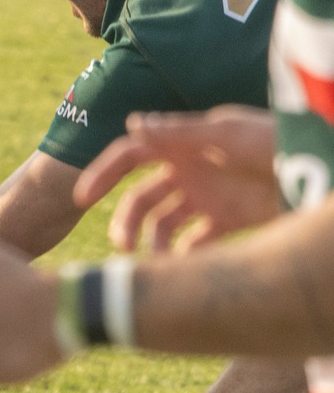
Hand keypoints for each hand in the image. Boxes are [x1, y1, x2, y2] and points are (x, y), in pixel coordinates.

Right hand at [74, 107, 282, 252]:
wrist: (319, 166)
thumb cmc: (278, 141)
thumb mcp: (227, 132)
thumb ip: (178, 132)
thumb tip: (130, 124)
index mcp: (184, 146)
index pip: (130, 157)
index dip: (102, 175)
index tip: (82, 199)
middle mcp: (190, 172)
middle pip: (141, 199)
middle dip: (127, 222)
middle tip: (124, 248)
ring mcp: (208, 199)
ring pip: (164, 225)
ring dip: (153, 244)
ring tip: (157, 263)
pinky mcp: (230, 222)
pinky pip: (195, 243)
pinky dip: (185, 256)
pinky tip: (185, 268)